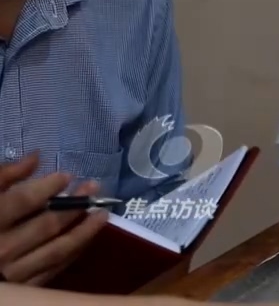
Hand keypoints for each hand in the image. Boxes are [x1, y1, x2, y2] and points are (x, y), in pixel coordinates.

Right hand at [0, 153, 109, 284]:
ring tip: (101, 214)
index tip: (67, 175)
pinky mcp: (25, 287)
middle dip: (74, 204)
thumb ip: (4, 176)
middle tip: (93, 187)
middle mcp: (3, 248)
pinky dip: (72, 252)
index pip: (23, 202)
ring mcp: (14, 272)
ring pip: (57, 249)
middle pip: (46, 225)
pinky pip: (54, 269)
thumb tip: (35, 157)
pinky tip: (85, 238)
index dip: (47, 187)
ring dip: (83, 230)